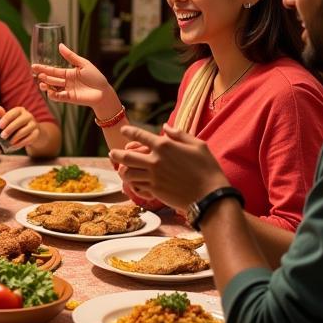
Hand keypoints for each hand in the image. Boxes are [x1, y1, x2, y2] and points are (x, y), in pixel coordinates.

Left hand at [0, 104, 39, 148]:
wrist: (30, 131)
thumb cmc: (15, 124)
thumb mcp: (8, 119)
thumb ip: (1, 114)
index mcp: (20, 110)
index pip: (12, 113)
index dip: (5, 120)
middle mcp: (28, 116)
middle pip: (19, 122)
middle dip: (10, 129)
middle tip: (2, 136)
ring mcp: (33, 124)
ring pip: (24, 131)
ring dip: (15, 138)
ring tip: (8, 143)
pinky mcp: (36, 133)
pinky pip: (29, 139)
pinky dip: (20, 144)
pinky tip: (13, 147)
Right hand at [31, 43, 117, 112]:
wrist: (103, 92)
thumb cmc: (96, 77)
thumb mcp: (83, 64)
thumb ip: (71, 56)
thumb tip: (60, 45)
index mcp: (69, 73)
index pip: (54, 70)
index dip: (44, 68)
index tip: (34, 66)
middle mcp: (66, 82)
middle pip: (51, 79)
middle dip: (44, 76)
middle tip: (37, 74)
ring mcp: (67, 90)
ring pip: (53, 88)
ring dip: (46, 86)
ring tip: (42, 83)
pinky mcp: (69, 99)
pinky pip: (58, 97)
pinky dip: (53, 95)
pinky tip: (50, 92)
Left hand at [108, 124, 228, 208]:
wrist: (209, 196)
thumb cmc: (208, 169)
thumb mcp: (198, 145)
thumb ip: (179, 134)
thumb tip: (165, 126)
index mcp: (165, 146)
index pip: (140, 135)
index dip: (129, 132)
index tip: (123, 131)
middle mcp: (155, 160)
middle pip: (126, 155)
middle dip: (116, 153)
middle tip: (112, 152)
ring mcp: (153, 176)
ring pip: (127, 172)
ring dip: (122, 170)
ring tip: (119, 168)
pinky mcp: (153, 190)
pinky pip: (135, 185)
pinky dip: (131, 182)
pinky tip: (131, 181)